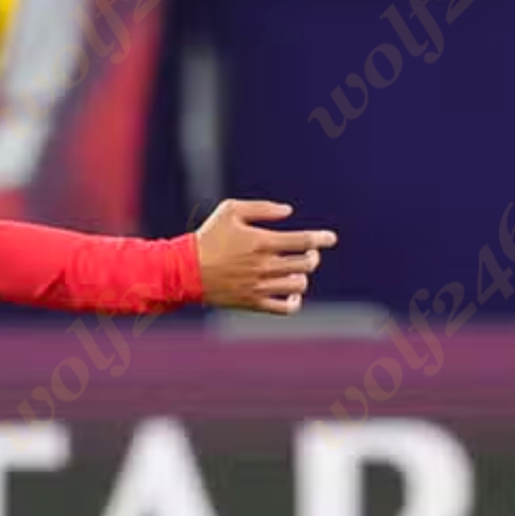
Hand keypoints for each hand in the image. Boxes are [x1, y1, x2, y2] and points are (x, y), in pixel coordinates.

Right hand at [193, 199, 337, 315]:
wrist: (184, 270)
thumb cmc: (208, 237)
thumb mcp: (230, 210)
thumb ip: (262, 207)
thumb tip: (288, 211)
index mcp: (261, 241)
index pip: (303, 240)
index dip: (322, 239)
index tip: (330, 238)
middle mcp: (263, 265)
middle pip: (306, 263)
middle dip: (312, 256)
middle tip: (307, 253)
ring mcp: (259, 286)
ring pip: (299, 285)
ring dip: (302, 276)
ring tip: (295, 271)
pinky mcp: (252, 303)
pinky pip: (285, 308)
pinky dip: (294, 302)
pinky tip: (291, 294)